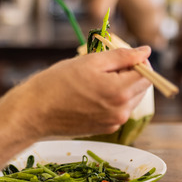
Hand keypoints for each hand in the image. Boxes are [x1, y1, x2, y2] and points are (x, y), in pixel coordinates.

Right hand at [0, 47, 151, 137]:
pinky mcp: (104, 129)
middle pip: (141, 88)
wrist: (34, 112)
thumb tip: (146, 52)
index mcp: (120, 92)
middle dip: (129, 73)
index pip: (147, 75)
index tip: (120, 55)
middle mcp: (121, 112)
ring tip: (93, 80)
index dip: (137, 62)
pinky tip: (89, 94)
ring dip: (120, 86)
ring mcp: (113, 123)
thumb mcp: (90, 61)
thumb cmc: (57, 83)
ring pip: (130, 99)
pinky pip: (117, 110)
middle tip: (103, 66)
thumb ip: (122, 56)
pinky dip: (111, 99)